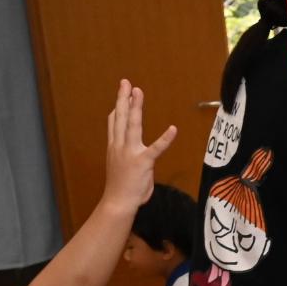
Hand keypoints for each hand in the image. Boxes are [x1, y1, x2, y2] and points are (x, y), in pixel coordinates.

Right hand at [98, 80, 177, 213]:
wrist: (118, 202)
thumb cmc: (122, 188)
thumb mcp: (120, 167)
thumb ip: (127, 156)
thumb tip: (134, 153)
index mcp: (114, 148)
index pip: (114, 124)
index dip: (117, 109)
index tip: (120, 97)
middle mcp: (119, 146)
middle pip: (120, 118)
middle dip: (123, 98)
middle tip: (126, 83)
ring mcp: (130, 152)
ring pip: (132, 125)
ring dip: (135, 107)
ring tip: (138, 92)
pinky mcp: (143, 162)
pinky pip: (156, 148)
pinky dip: (165, 139)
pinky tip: (173, 129)